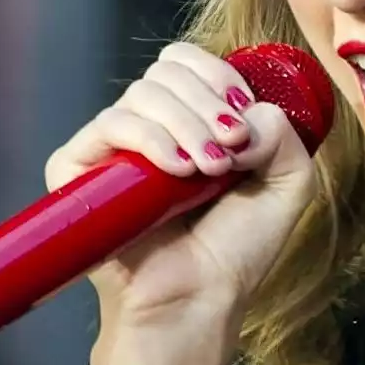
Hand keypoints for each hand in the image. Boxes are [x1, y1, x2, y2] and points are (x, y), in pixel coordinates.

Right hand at [44, 41, 319, 364]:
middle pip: (167, 71)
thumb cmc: (235, 250)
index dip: (218, 76)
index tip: (243, 119)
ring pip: (142, 93)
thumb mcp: (288, 183)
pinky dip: (149, 137)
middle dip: (208, 104)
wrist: (197, 302)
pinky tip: (177, 171)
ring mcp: (109, 147)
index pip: (187, 61)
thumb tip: (246, 110)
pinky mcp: (76, 170)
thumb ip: (283, 132)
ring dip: (187, 124)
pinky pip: (108, 124)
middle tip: (231, 151)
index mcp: (187, 119)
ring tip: (209, 169)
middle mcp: (146, 126)